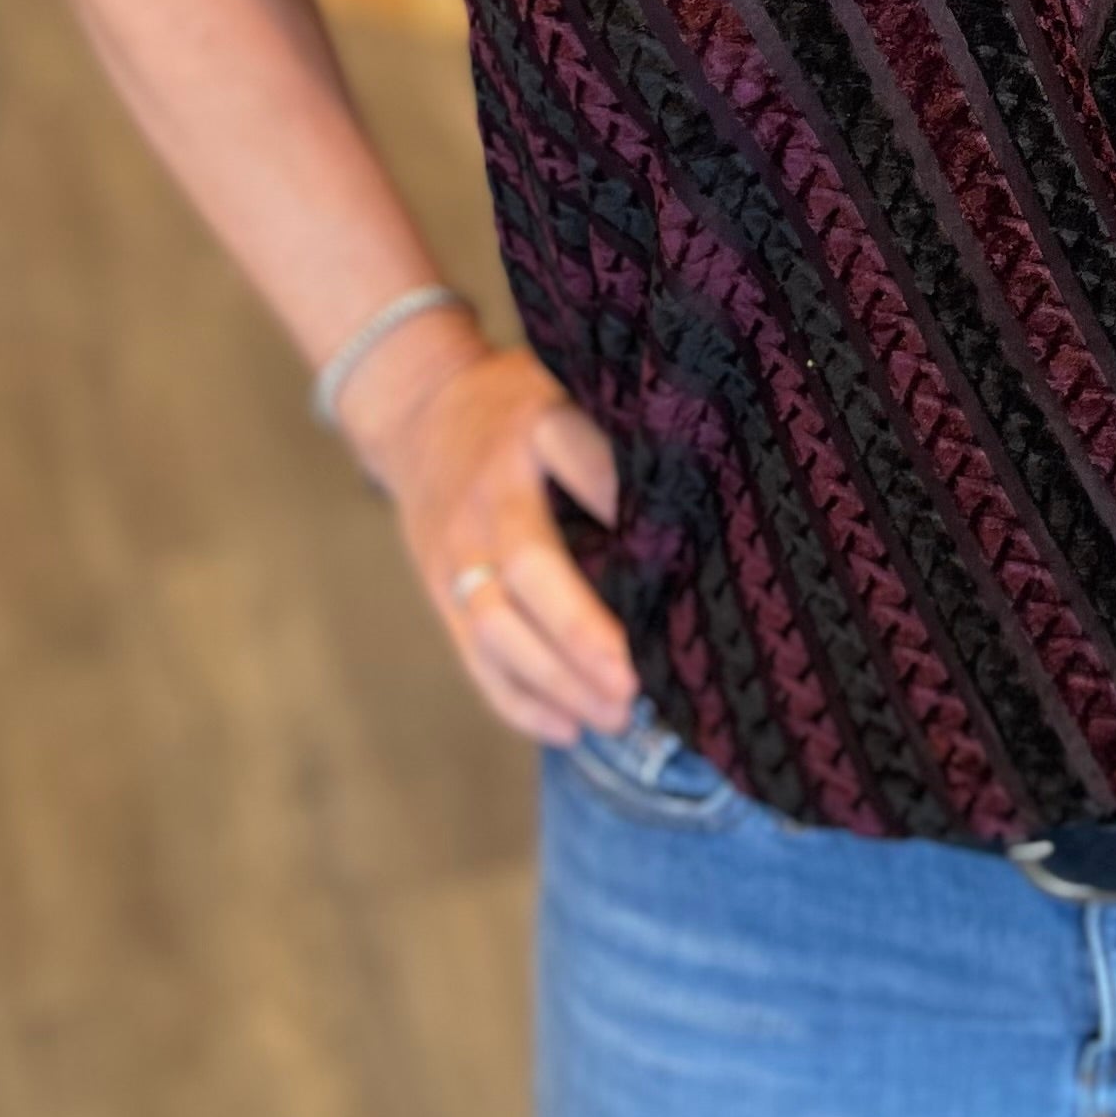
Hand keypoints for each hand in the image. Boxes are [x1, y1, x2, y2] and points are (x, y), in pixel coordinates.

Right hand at [365, 341, 637, 745]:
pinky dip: (517, 700)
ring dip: (554, 681)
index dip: (620, 503)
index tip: (677, 552)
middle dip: (581, 631)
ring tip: (616, 716)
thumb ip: (616, 435)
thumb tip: (698, 501)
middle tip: (635, 682)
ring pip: (493, 627)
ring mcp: (454, 547)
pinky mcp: (439, 590)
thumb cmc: (521, 408)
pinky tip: (567, 728)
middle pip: (528, 567)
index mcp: (533, 429)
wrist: (417, 412)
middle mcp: (488, 494)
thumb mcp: (568, 388)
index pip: (580, 461)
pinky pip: (472, 655)